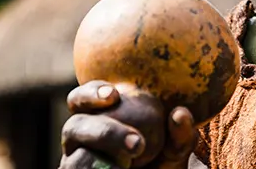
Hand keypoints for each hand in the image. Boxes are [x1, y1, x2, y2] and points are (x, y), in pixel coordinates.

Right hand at [59, 81, 197, 168]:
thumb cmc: (160, 161)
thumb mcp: (175, 150)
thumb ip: (181, 135)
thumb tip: (179, 114)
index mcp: (99, 115)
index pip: (82, 97)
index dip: (92, 93)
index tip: (113, 95)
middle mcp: (80, 136)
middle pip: (74, 126)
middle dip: (106, 133)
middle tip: (137, 144)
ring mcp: (74, 161)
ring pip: (75, 159)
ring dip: (100, 162)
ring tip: (125, 167)